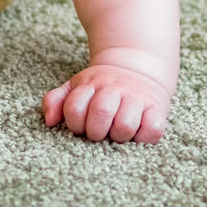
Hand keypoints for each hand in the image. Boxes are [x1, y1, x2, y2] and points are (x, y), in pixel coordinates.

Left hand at [42, 64, 170, 142]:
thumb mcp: (77, 87)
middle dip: (95, 131)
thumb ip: (57, 101)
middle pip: (100, 113)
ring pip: (125, 125)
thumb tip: (49, 122)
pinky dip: (142, 138)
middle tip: (98, 133)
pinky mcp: (158, 110)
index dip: (74, 124)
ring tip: (117, 133)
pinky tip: (136, 133)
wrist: (139, 68)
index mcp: (91, 84)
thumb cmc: (102, 87)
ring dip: (118, 136)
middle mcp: (115, 88)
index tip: (80, 127)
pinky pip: (151, 131)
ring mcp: (137, 98)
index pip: (75, 108)